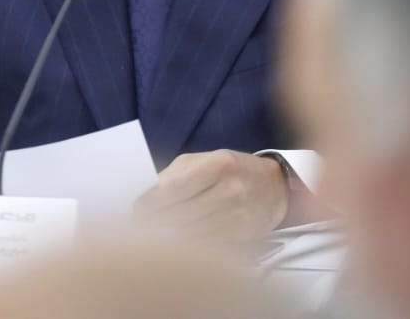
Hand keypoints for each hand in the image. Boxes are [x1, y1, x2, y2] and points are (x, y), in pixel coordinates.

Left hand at [134, 150, 288, 240]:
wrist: (274, 185)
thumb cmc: (229, 169)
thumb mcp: (202, 160)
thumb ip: (173, 176)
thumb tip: (143, 199)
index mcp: (218, 163)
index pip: (174, 187)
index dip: (150, 203)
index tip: (135, 213)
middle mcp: (232, 188)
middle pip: (182, 213)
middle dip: (155, 224)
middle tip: (137, 232)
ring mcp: (241, 213)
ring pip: (195, 233)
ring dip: (170, 240)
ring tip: (152, 242)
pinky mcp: (245, 234)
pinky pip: (211, 245)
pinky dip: (191, 248)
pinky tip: (178, 249)